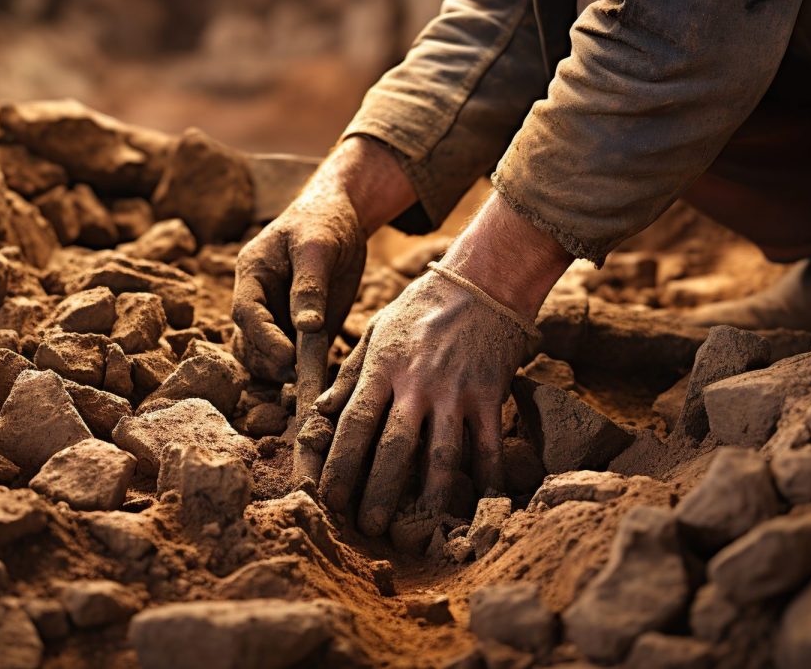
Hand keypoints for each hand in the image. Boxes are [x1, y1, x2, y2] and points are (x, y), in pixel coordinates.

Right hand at [232, 137, 414, 381]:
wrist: (340, 218)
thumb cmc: (324, 224)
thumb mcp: (318, 247)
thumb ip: (310, 286)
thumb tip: (307, 328)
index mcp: (252, 273)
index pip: (246, 312)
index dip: (263, 337)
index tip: (288, 356)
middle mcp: (257, 299)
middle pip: (246, 342)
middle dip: (268, 361)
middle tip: (299, 373)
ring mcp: (276, 316)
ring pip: (260, 357)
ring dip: (278, 372)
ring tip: (307, 378)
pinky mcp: (297, 330)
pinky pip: (288, 360)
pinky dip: (298, 372)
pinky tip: (317, 378)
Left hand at [316, 192, 571, 535]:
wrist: (482, 282)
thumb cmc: (420, 307)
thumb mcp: (375, 331)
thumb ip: (350, 374)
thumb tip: (319, 411)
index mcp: (383, 367)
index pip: (354, 423)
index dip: (340, 464)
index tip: (329, 497)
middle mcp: (417, 383)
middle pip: (394, 448)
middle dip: (379, 493)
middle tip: (368, 528)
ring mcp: (456, 391)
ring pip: (441, 455)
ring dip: (428, 498)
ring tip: (416, 529)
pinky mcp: (490, 395)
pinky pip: (488, 445)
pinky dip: (487, 478)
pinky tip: (481, 505)